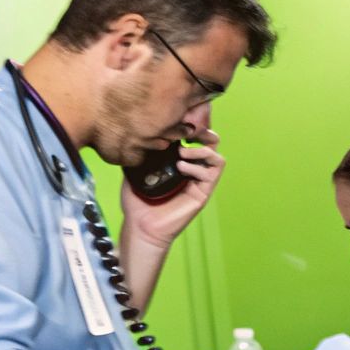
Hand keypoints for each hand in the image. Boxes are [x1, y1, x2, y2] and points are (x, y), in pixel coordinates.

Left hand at [120, 130, 224, 248]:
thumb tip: (133, 136)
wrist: (141, 227)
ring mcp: (199, 182)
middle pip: (211, 143)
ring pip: (216, 157)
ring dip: (201, 151)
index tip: (180, 122)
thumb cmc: (137, 203)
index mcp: (179, 163)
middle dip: (203, 134)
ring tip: (182, 153)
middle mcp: (192, 170)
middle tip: (188, 133)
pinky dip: (199, 166)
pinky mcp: (202, 194)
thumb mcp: (133, 173)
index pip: (194, 139)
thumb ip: (137, 155)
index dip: (192, 128)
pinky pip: (212, 173)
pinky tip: (181, 168)